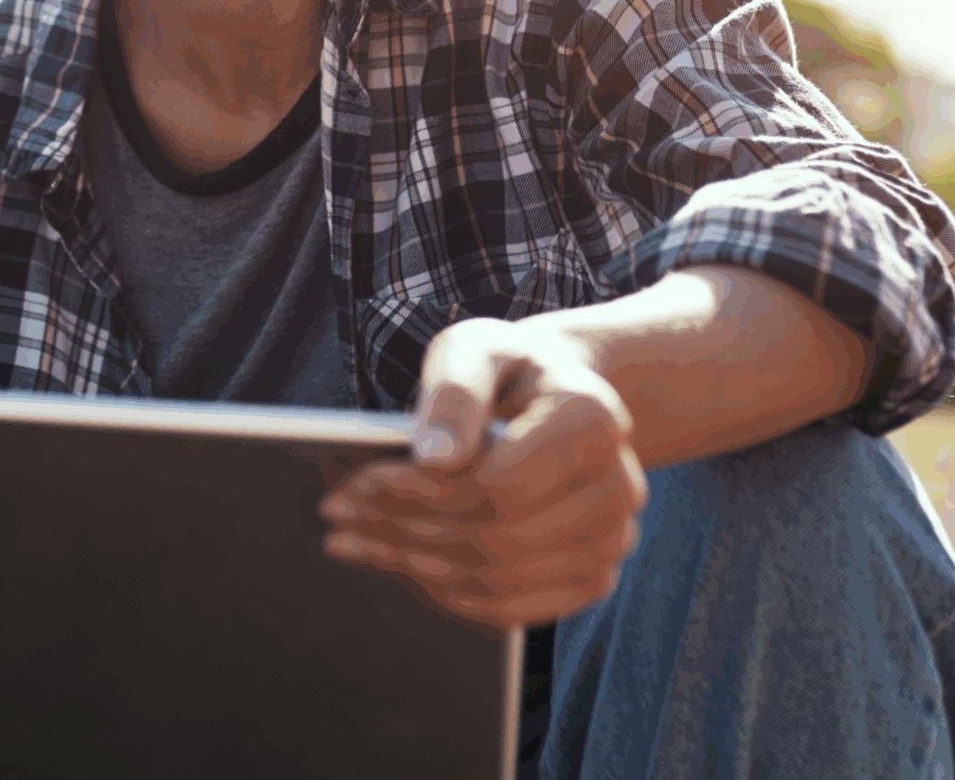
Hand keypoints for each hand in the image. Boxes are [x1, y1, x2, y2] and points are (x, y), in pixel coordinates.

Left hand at [316, 317, 649, 628]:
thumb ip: (455, 392)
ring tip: (352, 538)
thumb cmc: (503, 367)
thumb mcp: (471, 349)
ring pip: (500, 577)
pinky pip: (515, 606)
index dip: (420, 491)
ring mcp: (611, 538)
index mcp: (592, 420)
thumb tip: (434, 459)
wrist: (550, 396)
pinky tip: (399, 563)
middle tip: (336, 514)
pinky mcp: (591, 574)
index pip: (499, 484)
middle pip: (496, 536)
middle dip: (402, 529)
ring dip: (413, 564)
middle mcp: (618, 486)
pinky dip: (449, 591)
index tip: (355, 481)